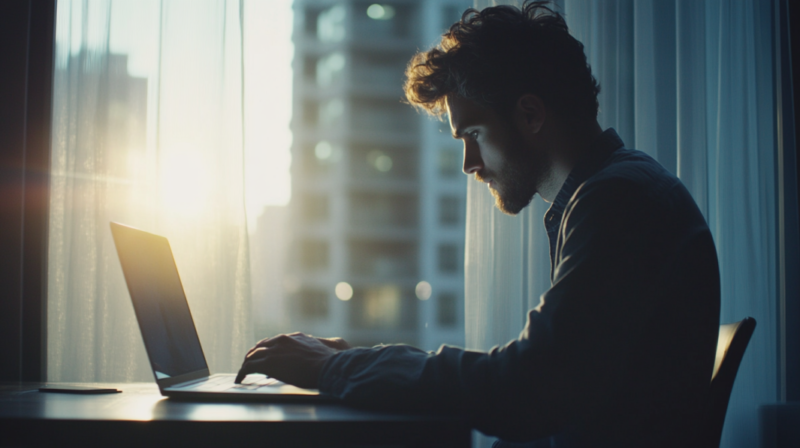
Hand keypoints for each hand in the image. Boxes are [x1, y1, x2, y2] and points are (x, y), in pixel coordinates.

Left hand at [234, 333, 350, 387]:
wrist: (328, 366)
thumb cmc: (331, 362)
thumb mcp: (330, 348)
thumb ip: (329, 344)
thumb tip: (342, 343)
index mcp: (295, 337)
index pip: (275, 341)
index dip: (267, 349)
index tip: (264, 356)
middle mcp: (283, 340)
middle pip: (261, 346)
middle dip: (254, 355)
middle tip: (249, 365)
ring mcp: (274, 350)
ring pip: (252, 355)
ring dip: (246, 364)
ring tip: (242, 373)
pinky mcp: (268, 362)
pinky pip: (248, 367)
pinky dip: (242, 373)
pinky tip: (240, 379)